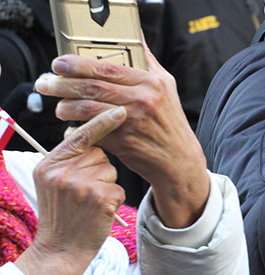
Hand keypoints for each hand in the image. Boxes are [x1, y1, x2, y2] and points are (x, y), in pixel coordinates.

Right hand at [15, 107, 126, 274]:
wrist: (60, 248)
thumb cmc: (62, 212)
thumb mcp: (54, 181)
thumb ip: (68, 157)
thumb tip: (91, 127)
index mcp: (50, 164)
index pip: (81, 134)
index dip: (102, 121)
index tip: (121, 109)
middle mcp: (62, 173)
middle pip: (99, 153)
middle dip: (99, 168)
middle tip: (84, 191)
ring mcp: (81, 186)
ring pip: (111, 169)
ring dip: (107, 184)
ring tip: (89, 202)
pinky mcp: (99, 198)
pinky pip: (119, 187)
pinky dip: (114, 199)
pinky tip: (99, 211)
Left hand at [35, 45, 209, 228]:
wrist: (178, 158)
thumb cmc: (169, 118)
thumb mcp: (166, 85)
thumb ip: (148, 60)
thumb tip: (136, 35)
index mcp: (151, 82)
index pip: (108, 68)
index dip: (78, 64)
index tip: (59, 63)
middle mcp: (142, 99)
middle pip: (92, 86)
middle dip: (62, 84)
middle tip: (45, 82)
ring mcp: (132, 121)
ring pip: (87, 109)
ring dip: (65, 107)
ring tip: (57, 106)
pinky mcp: (123, 143)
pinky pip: (90, 133)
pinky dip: (75, 131)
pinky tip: (69, 128)